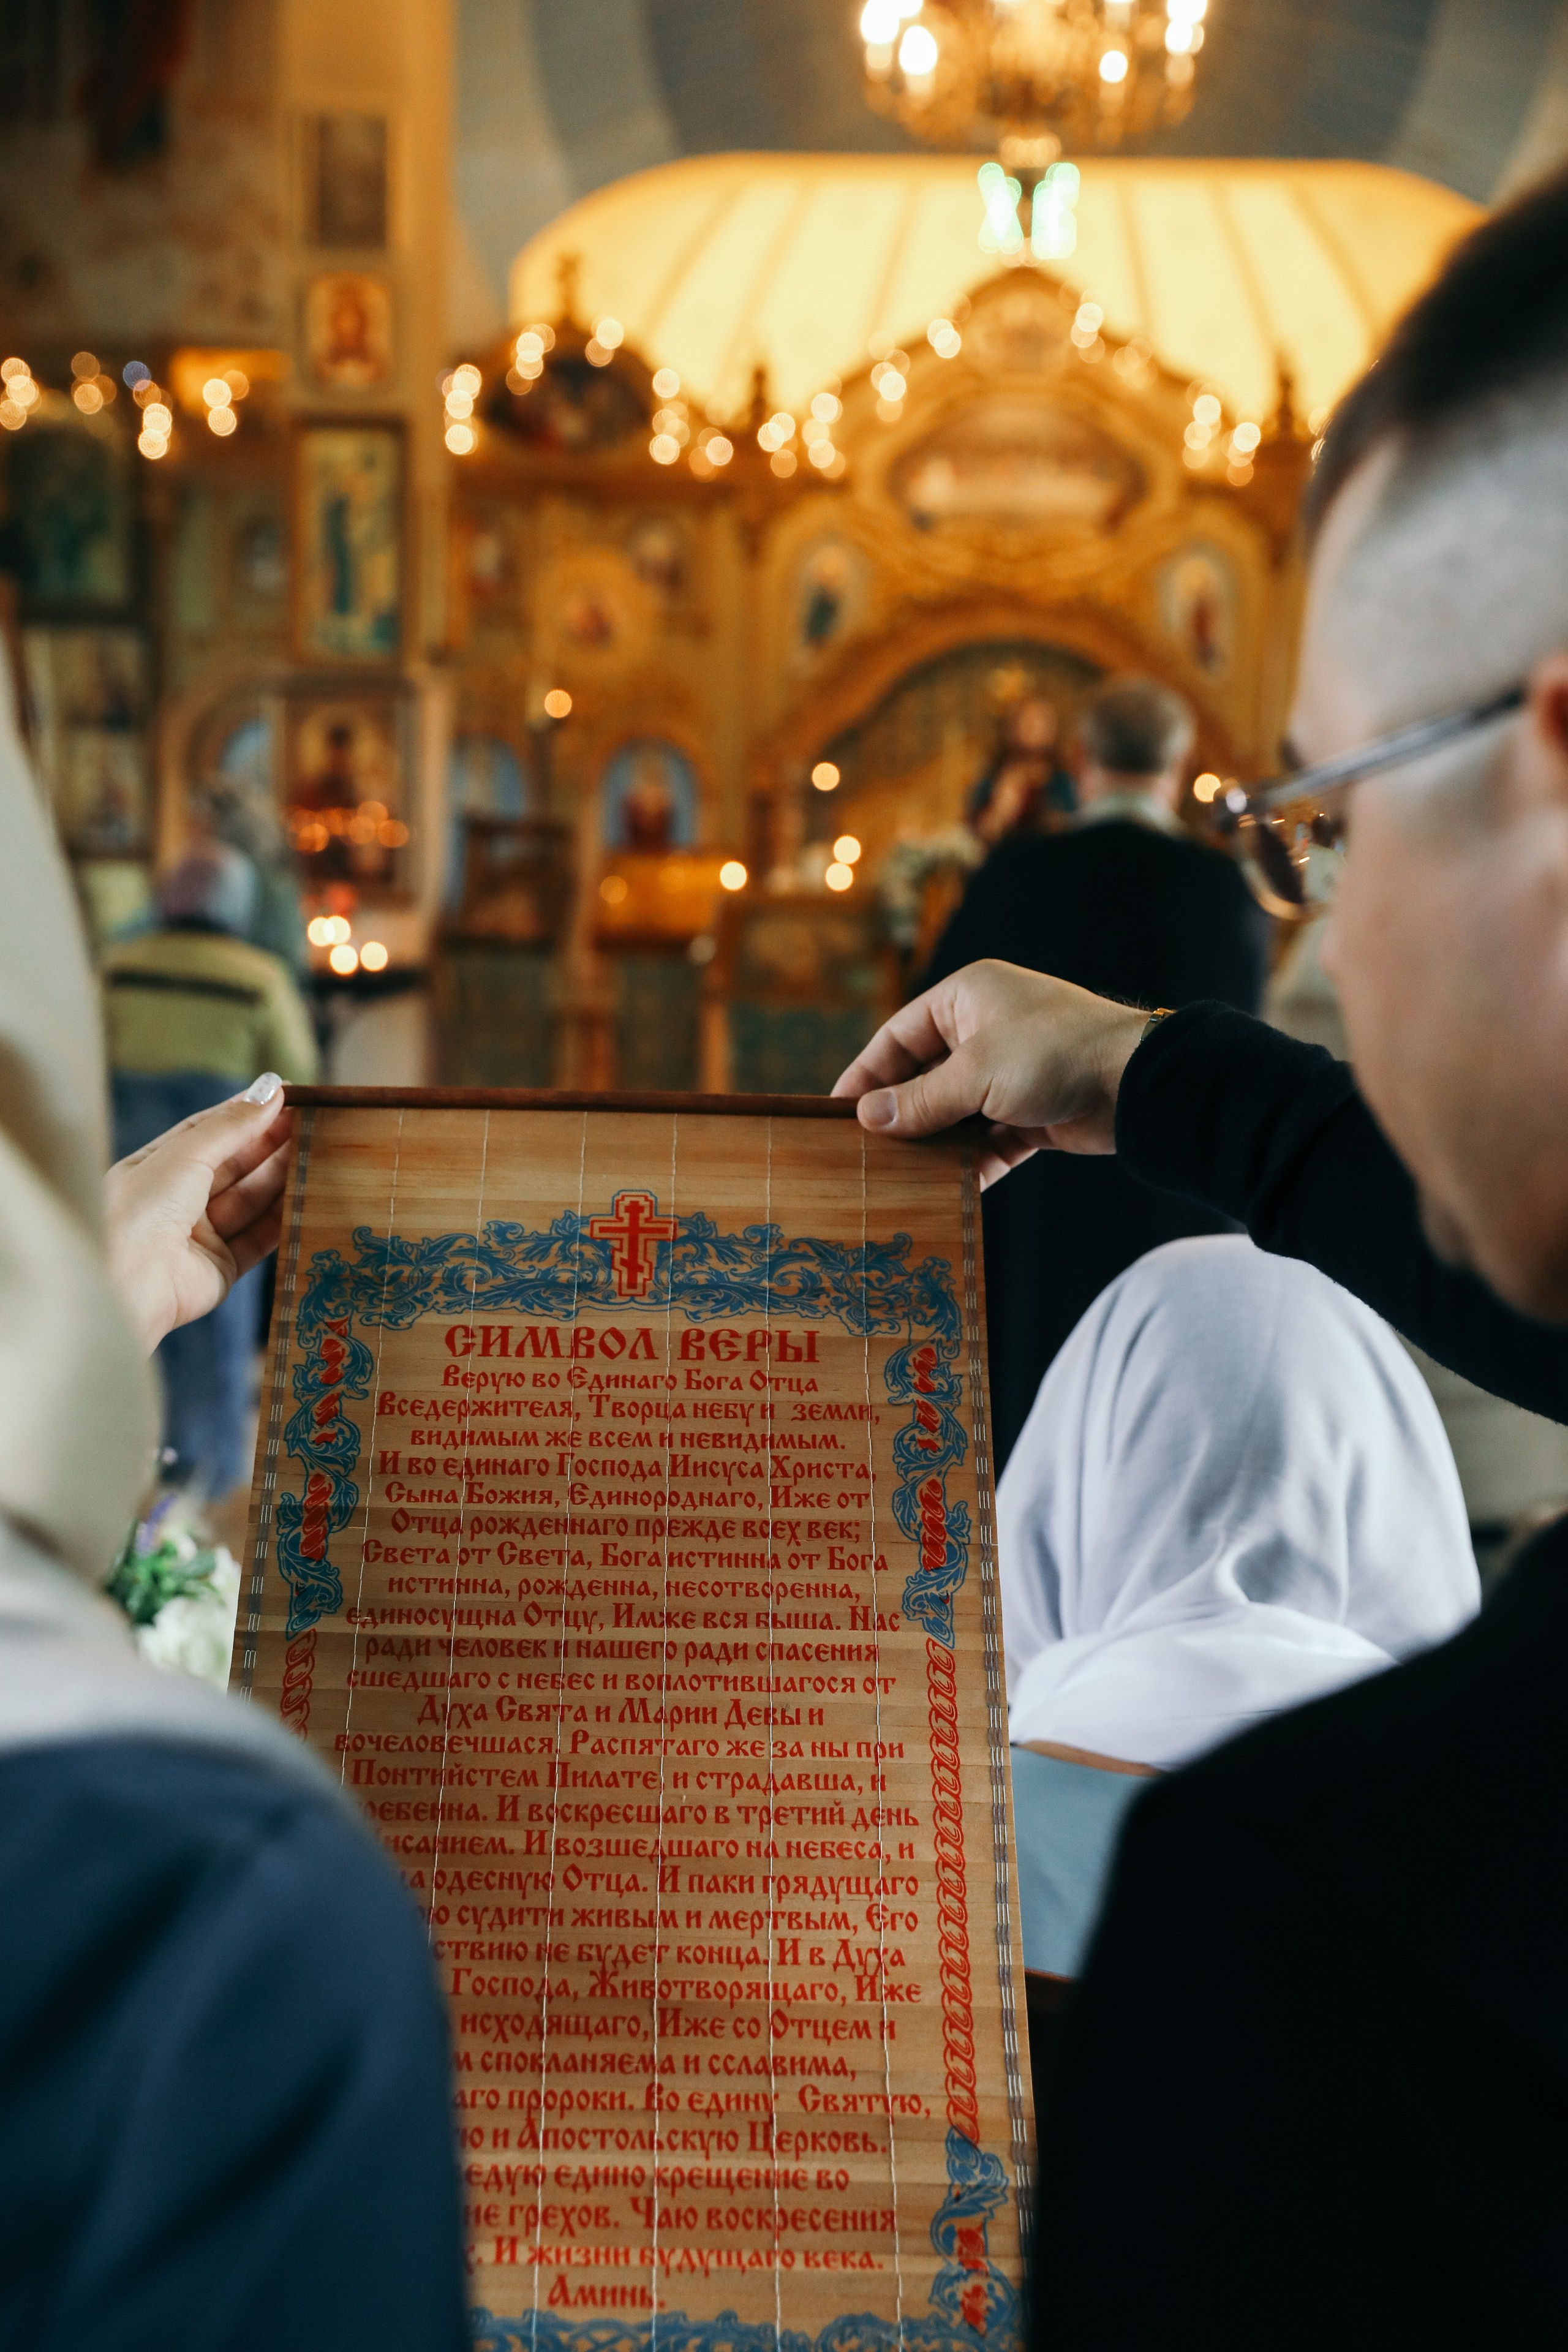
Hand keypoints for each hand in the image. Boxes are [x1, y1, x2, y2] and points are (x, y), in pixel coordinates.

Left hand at [104, 1075, 294, 1353]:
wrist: (127, 1286)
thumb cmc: (140, 1212)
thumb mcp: (185, 1155)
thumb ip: (232, 1125)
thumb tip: (270, 1088)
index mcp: (155, 1168)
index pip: (207, 1131)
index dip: (246, 1113)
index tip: (285, 1095)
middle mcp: (176, 1201)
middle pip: (234, 1165)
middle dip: (271, 1142)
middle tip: (313, 1121)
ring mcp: (199, 1236)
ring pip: (251, 1200)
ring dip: (283, 1177)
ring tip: (320, 1152)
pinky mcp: (220, 1268)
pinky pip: (258, 1239)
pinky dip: (284, 1219)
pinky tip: (309, 1196)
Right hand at [831, 961, 1149, 1185]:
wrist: (1138, 1082)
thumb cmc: (1056, 1052)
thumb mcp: (977, 1073)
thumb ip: (922, 1099)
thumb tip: (870, 1117)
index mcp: (968, 998)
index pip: (899, 1036)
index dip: (867, 1074)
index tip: (838, 1111)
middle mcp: (987, 1031)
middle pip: (925, 1077)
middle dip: (900, 1115)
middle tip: (864, 1152)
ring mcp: (1011, 1073)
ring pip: (956, 1113)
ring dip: (934, 1144)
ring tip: (899, 1177)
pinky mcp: (1033, 1112)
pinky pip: (990, 1140)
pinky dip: (973, 1162)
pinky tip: (950, 1188)